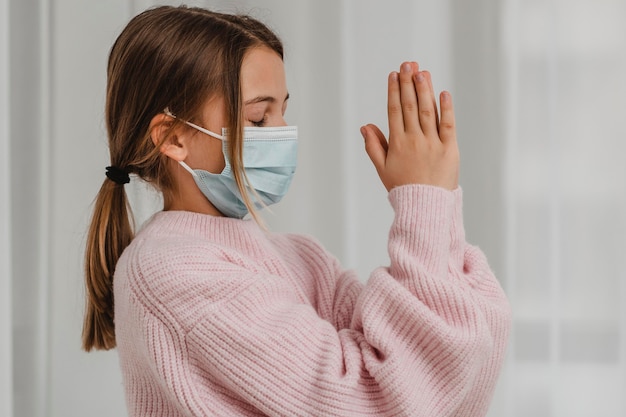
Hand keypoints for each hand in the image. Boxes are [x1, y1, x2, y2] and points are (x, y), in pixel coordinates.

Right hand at [361, 62, 458, 190]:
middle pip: (410, 106)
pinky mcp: (449, 149)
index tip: (394, 75)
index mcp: (397, 143)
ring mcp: (433, 143)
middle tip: (407, 64)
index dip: (394, 91)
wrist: (426, 206)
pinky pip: (448, 125)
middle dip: (408, 83)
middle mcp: (414, 140)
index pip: (394, 111)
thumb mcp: (382, 169)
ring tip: (422, 72)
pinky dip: (447, 108)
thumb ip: (374, 145)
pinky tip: (443, 92)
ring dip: (425, 89)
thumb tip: (365, 126)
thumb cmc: (403, 187)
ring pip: (428, 111)